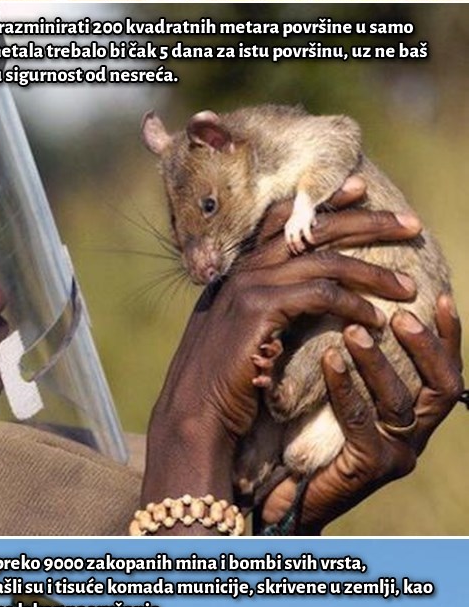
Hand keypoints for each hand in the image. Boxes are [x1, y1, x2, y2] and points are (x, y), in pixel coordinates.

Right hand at [140, 178, 460, 529]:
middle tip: (411, 225)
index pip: (284, 218)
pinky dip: (354, 306)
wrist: (194, 416)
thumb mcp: (248, 335)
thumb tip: (307, 295)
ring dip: (373, 272)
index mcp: (239, 269)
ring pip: (325, 261)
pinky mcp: (260, 309)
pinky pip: (320, 295)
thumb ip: (269, 307)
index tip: (360, 190)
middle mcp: (243, 268)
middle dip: (367, 222)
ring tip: (407, 287)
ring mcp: (249, 285)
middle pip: (314, 228)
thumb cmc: (225, 386)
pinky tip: (375, 320)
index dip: (325, 201)